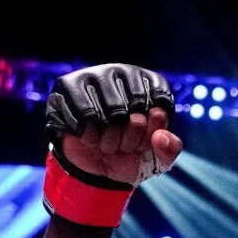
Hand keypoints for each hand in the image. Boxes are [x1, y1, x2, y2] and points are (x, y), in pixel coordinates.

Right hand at [44, 63, 182, 185]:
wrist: (93, 164)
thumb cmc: (130, 154)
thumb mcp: (158, 159)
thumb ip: (170, 149)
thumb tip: (160, 136)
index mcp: (150, 84)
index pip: (160, 106)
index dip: (153, 132)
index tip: (146, 140)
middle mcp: (122, 73)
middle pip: (135, 111)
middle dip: (131, 139)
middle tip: (124, 144)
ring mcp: (94, 77)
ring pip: (110, 115)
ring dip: (110, 141)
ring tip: (107, 142)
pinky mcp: (67, 87)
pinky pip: (85, 118)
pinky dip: (91, 138)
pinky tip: (90, 138)